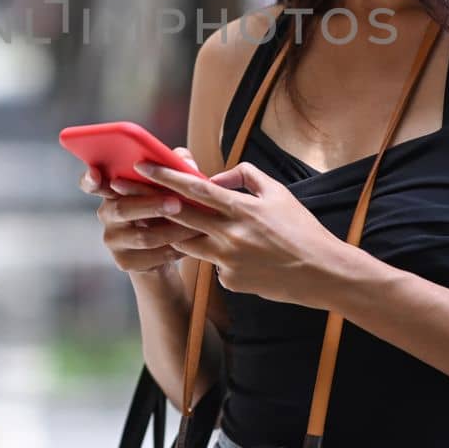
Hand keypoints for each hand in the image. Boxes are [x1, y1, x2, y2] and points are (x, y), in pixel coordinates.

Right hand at [82, 147, 208, 274]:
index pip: (91, 183)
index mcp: (112, 190)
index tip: (95, 173)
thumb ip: (174, 166)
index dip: (89, 178)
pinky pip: (152, 256)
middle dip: (151, 206)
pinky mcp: (124, 262)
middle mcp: (106, 213)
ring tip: (196, 225)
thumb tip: (183, 159)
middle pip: (122, 209)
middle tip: (176, 203)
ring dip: (172, 230)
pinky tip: (191, 243)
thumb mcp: (169, 185)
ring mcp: (113, 240)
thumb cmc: (166, 208)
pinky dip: (174, 249)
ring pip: (142, 236)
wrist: (164, 251)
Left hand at [132, 158, 344, 306]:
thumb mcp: (278, 193)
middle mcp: (230, 235)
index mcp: (242, 209)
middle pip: (180, 217)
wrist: (322, 273)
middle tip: (126, 192)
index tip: (142, 165)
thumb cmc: (302, 229)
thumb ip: (245, 177)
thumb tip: (217, 178)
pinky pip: (214, 265)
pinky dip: (219, 258)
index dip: (166, 176)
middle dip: (151, 202)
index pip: (196, 188)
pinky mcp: (230, 282)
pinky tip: (244, 260)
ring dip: (179, 233)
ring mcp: (228, 261)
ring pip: (189, 244)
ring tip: (170, 224)